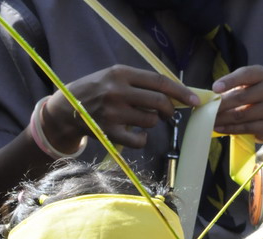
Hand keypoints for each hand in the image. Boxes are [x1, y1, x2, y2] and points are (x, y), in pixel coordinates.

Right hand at [43, 66, 199, 151]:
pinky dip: (142, 140)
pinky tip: (135, 134)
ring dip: (151, 123)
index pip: (159, 81)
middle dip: (169, 110)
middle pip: (159, 102)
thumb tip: (173, 94)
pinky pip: (139, 140)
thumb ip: (140, 82)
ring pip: (150, 121)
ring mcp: (113, 113)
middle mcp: (117, 91)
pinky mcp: (110, 132)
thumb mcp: (115, 76)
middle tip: (167, 113)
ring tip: (139, 119)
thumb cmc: (97, 91)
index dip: (180, 92)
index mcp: (121, 73)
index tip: (195, 100)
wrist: (68, 108)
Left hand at [213, 65, 262, 141]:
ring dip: (223, 119)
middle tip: (207, 110)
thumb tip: (210, 98)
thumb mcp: (246, 85)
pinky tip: (219, 128)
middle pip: (241, 97)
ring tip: (210, 121)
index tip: (214, 88)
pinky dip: (230, 129)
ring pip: (242, 115)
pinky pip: (245, 128)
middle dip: (221, 104)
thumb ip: (232, 87)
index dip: (229, 81)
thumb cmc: (254, 95)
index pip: (245, 75)